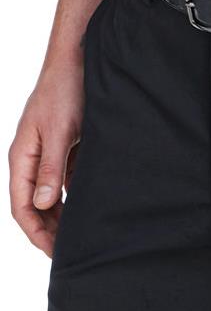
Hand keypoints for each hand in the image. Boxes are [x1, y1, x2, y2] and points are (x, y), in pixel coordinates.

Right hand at [8, 56, 84, 257]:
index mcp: (22, 156)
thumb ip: (50, 168)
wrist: (78, 57)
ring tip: (80, 233)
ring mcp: (47, 151)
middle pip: (34, 203)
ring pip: (50, 193)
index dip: (36, 232)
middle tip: (70, 250)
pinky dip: (73, 193)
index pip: (21, 206)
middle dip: (48, 228)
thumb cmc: (65, 89)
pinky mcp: (64, 144)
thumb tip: (43, 204)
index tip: (54, 252)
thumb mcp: (60, 131)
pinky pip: (64, 177)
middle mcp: (31, 157)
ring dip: (61, 213)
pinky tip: (89, 203)